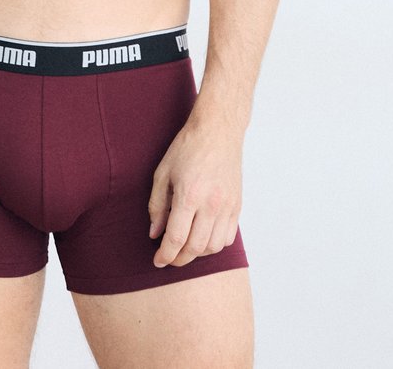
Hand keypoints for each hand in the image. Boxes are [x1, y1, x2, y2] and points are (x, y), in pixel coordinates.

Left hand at [147, 115, 242, 266]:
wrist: (217, 131)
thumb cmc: (187, 148)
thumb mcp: (162, 173)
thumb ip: (157, 206)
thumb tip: (155, 234)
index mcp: (189, 195)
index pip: (176, 238)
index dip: (166, 255)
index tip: (158, 261)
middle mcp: (211, 204)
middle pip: (195, 247)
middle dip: (179, 259)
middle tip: (169, 258)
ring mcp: (227, 206)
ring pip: (213, 247)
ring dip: (197, 253)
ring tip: (185, 247)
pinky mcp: (237, 206)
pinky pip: (228, 238)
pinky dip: (214, 245)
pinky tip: (203, 238)